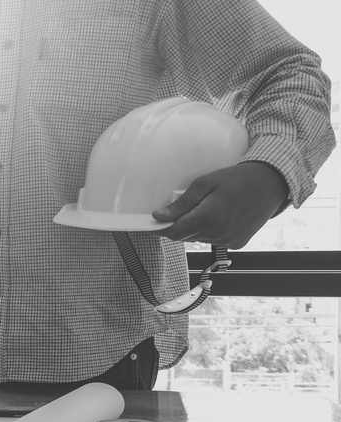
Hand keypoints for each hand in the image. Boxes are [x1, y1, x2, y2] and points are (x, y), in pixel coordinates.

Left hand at [152, 161, 288, 248]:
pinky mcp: (238, 243)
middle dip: (177, 226)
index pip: (174, 232)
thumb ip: (182, 203)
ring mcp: (229, 241)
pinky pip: (214, 240)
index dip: (160, 229)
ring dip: (194, 228)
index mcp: (209, 218)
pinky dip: (210, 231)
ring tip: (205, 209)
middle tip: (176, 211)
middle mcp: (219, 233)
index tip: (150, 224)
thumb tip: (159, 216)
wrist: (272, 183)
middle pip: (185, 236)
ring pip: (198, 239)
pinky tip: (219, 216)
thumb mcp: (206, 183)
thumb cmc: (238, 178)